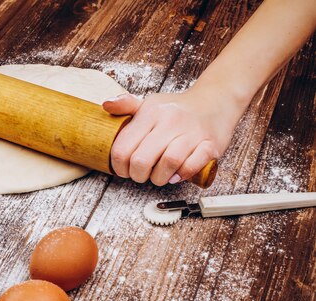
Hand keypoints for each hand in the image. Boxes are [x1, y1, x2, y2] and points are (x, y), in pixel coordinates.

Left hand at [102, 90, 240, 185]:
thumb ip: (127, 106)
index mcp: (151, 113)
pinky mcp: (210, 144)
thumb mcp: (150, 104)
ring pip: (167, 163)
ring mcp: (192, 133)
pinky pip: (191, 166)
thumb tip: (106, 105)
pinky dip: (181, 175)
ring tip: (158, 176)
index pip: (123, 148)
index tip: (124, 170)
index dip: (119, 167)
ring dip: (159, 178)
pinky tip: (175, 174)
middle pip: (141, 160)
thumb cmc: (177, 109)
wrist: (215, 101)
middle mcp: (170, 121)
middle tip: (141, 175)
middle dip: (137, 175)